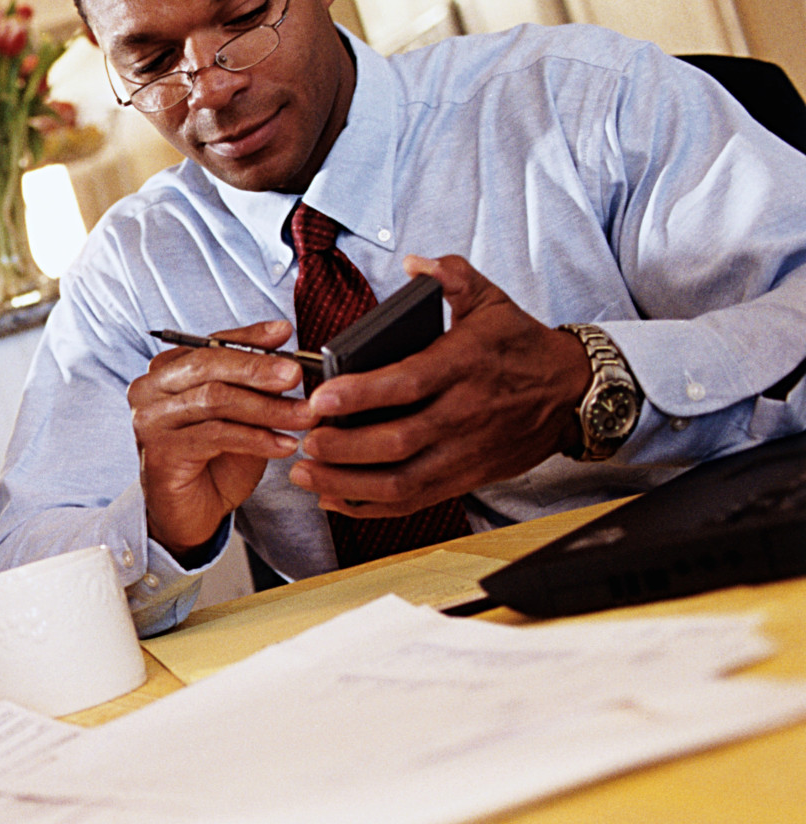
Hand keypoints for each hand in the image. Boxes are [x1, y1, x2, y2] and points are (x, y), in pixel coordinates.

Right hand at [127, 320, 316, 556]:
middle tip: (296, 375)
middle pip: (208, 365)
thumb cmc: (215, 462)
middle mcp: (150, 390)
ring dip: (267, 408)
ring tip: (304, 417)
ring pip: (215, 399)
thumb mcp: (241, 416)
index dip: (248, 337)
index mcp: (166, 371)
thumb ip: (256, 388)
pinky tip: (284, 444)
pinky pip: (216, 435)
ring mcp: (150, 420)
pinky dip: (256, 439)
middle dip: (258, 369)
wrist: (190, 514)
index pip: (209, 344)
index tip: (283, 333)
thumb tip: (292, 361)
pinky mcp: (159, 452)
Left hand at [288, 255, 590, 516]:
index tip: (321, 398)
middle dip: (343, 446)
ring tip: (305, 472)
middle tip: (306, 438)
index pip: (406, 384)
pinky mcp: (464, 478)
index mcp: (463, 366)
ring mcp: (463, 452)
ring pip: (400, 481)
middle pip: (396, 441)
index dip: (360, 394)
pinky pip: (412, 501)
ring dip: (346, 483)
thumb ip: (451, 276)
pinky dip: (370, 506)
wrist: (573, 393)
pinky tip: (334, 497)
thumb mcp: (492, 300)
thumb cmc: (521, 346)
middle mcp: (462, 414)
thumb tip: (413, 262)